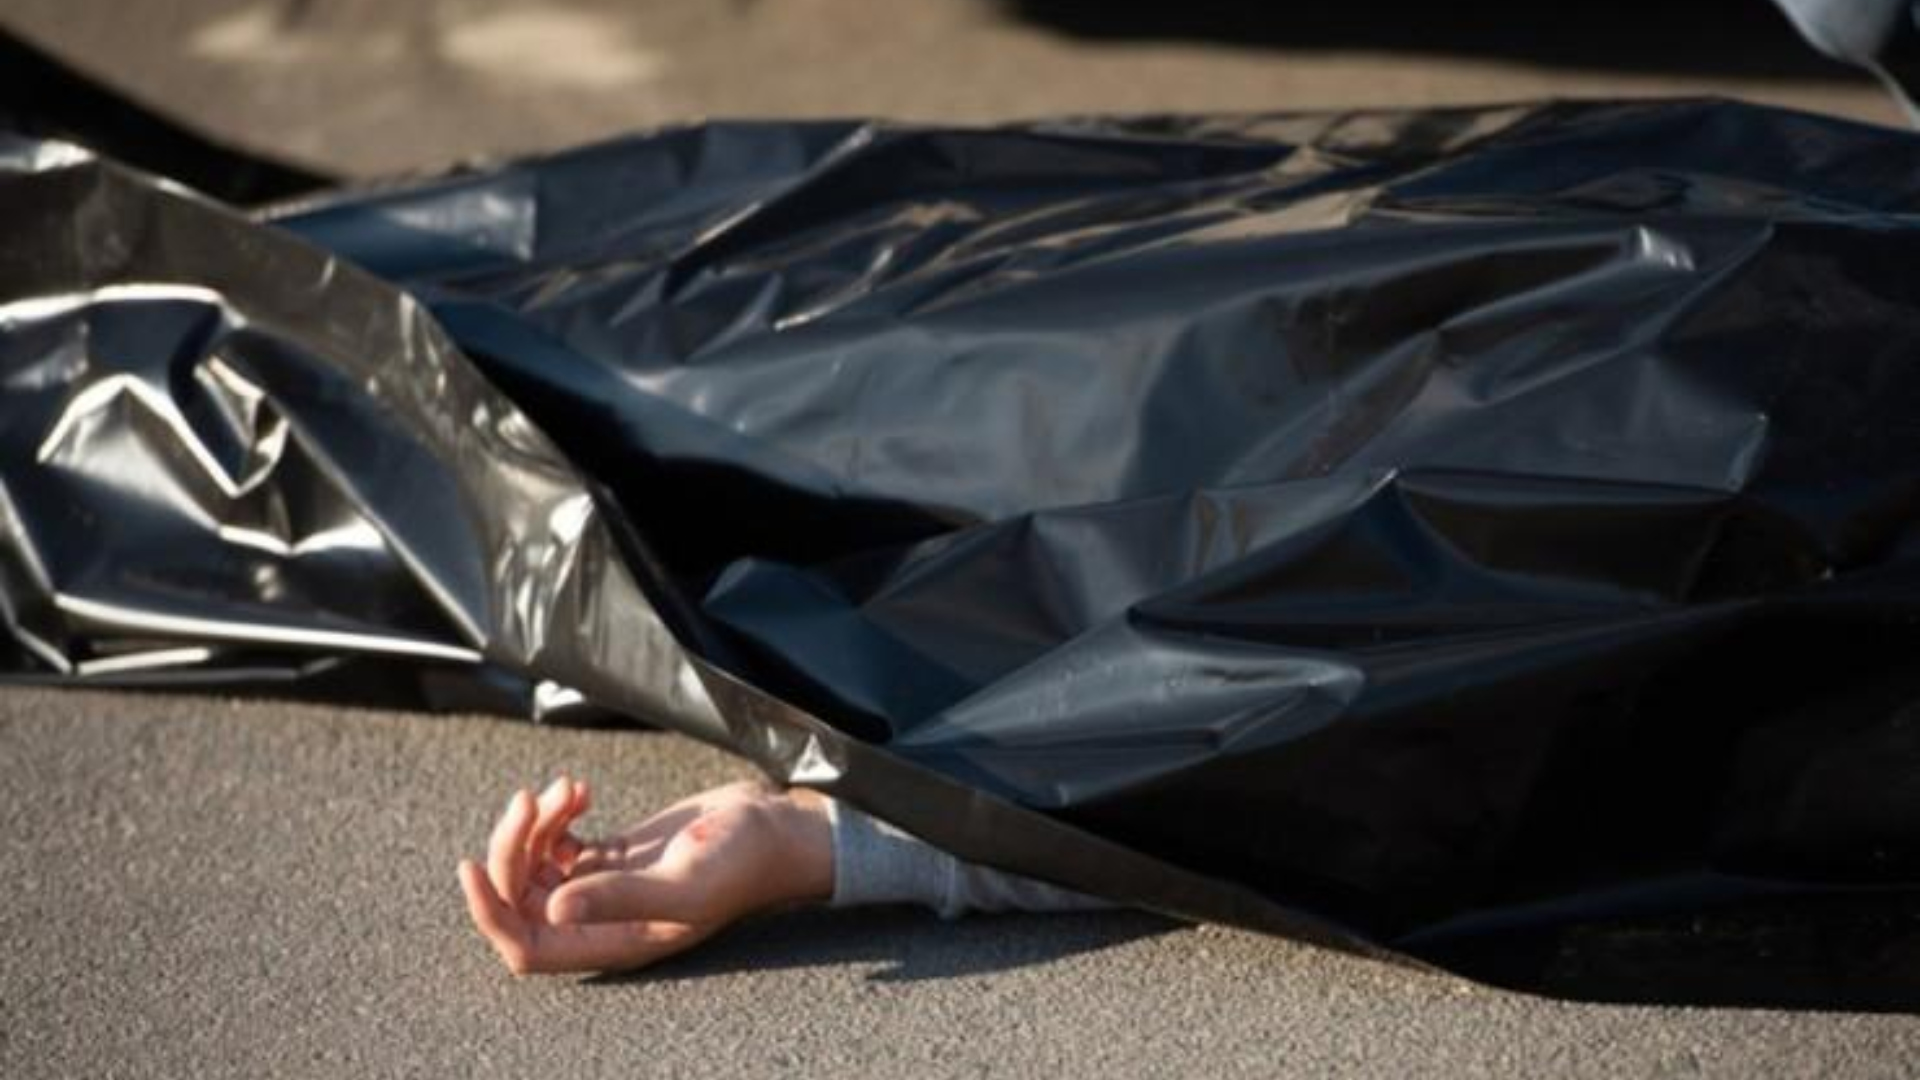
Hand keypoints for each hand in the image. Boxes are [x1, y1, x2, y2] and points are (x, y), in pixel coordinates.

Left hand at [457, 777, 833, 974]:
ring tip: (565, 788)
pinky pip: (559, 841)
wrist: (779, 827)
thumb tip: (554, 910)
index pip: (525, 946)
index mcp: (615, 942)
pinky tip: (580, 788)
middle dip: (512, 849)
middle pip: (521, 899)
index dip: (489, 913)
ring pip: (535, 866)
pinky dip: (556, 813)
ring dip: (534, 824)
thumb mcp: (685, 882)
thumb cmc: (745, 860)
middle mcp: (603, 920)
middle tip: (530, 800)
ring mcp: (607, 885)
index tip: (470, 865)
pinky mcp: (616, 853)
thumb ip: (620, 897)